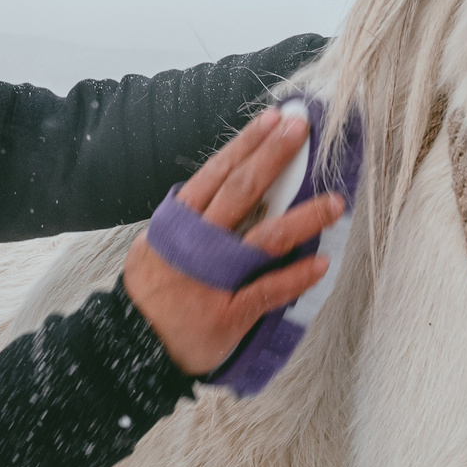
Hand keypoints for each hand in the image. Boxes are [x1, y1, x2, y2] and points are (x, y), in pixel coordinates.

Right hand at [124, 107, 346, 374]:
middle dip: (273, 157)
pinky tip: (322, 263)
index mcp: (177, 224)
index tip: (272, 119)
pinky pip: (268, 291)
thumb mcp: (155, 247)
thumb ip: (186, 223)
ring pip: (264, 239)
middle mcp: (197, 245)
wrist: (131, 347)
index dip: (245, 145)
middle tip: (301, 128)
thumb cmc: (150, 294)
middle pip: (240, 192)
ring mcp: (214, 278)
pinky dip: (295, 277)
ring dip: (303, 217)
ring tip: (335, 201)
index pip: (215, 173)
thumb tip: (217, 192)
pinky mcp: (228, 314)